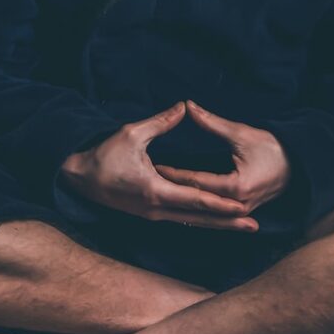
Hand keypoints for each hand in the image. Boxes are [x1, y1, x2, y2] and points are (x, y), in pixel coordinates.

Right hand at [59, 100, 258, 230]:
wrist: (79, 178)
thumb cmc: (104, 154)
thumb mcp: (132, 133)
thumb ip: (161, 122)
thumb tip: (184, 106)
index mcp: (155, 190)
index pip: (196, 199)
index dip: (221, 204)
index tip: (243, 206)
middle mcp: (156, 209)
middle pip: (199, 218)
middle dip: (228, 222)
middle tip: (254, 227)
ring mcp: (152, 215)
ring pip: (191, 222)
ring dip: (217, 225)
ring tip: (242, 227)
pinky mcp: (149, 214)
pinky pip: (180, 220)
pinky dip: (200, 221)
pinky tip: (214, 222)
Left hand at [153, 99, 291, 214]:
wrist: (299, 165)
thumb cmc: (272, 147)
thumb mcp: (241, 133)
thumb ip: (211, 122)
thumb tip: (188, 107)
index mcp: (236, 187)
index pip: (195, 181)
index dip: (173, 172)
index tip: (152, 164)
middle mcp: (236, 205)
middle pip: (196, 198)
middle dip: (171, 189)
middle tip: (146, 181)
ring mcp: (240, 212)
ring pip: (203, 210)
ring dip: (181, 202)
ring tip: (155, 196)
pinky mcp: (241, 212)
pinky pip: (213, 213)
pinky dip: (196, 207)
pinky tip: (179, 204)